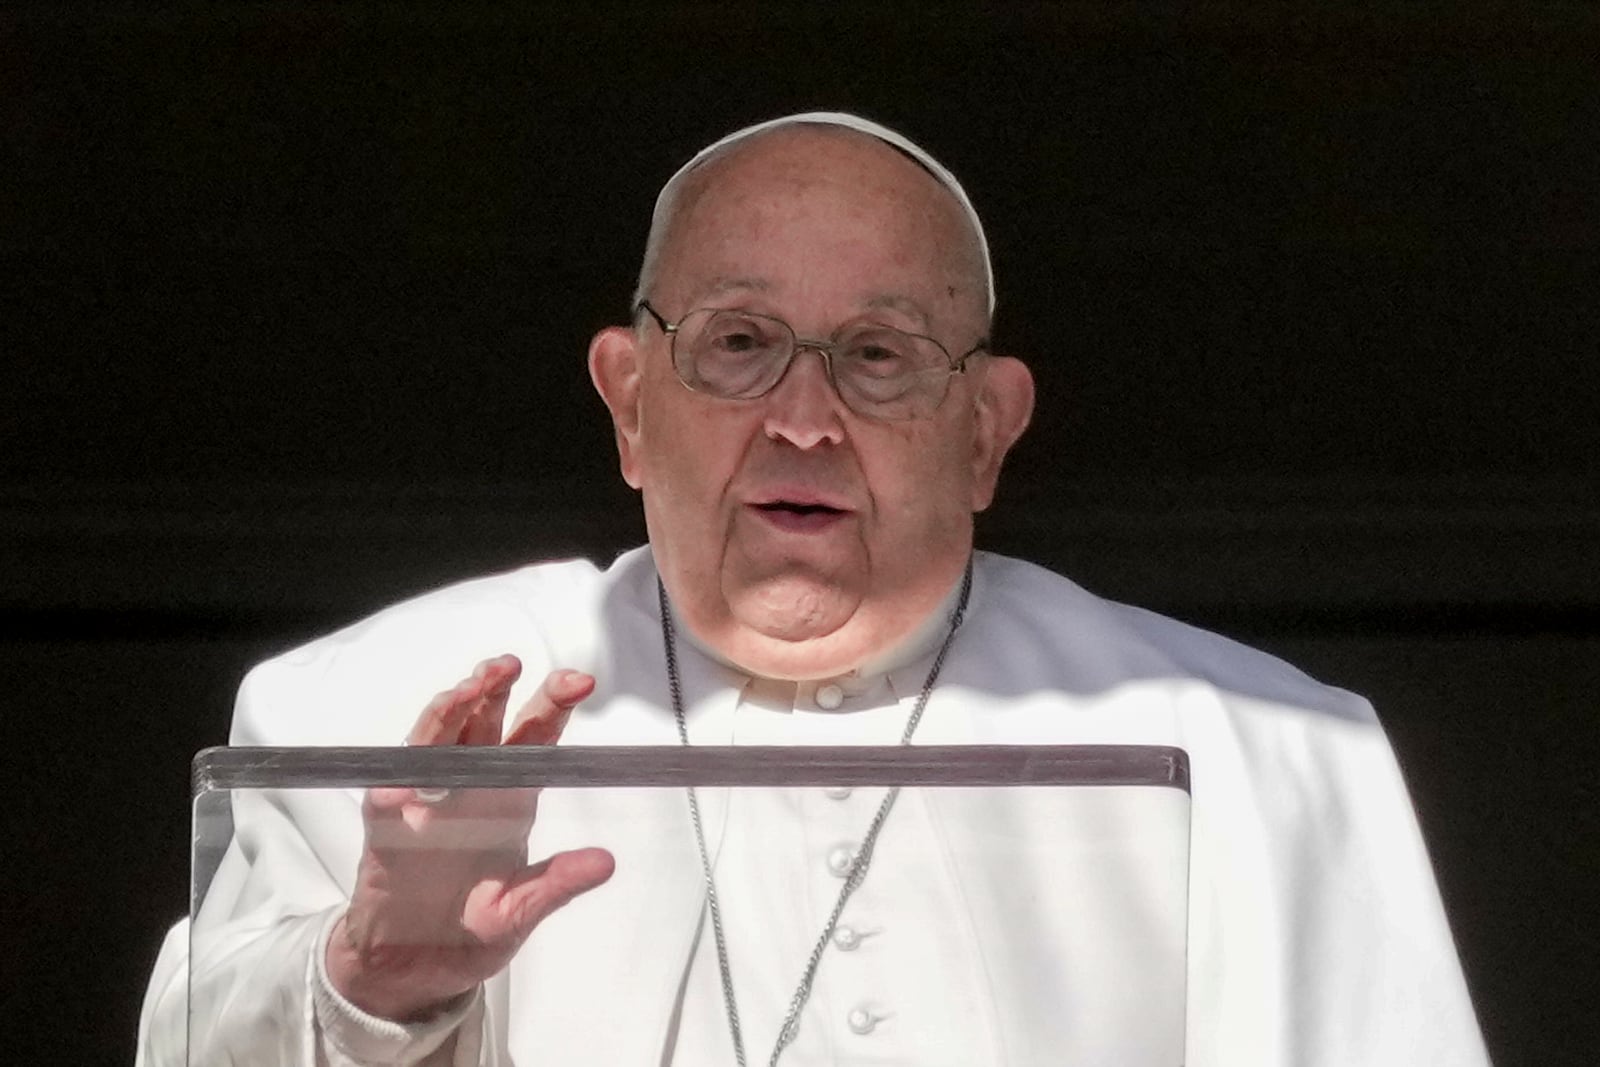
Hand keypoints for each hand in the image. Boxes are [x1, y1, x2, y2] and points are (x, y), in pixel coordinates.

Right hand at [326, 655, 615, 1020]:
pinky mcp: (385, 822)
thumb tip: (605, 862)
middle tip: (511, 665)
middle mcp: (468, 783)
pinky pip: (389, 789)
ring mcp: (424, 796)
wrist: (413, 966)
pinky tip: (411, 776)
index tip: (579, 681)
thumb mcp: (519, 910)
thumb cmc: (471, 929)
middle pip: (484, 720)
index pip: (534, 737)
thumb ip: (556, 884)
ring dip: (449, 710)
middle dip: (496, 687)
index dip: (553, 704)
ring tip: (467, 690)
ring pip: (436, 736)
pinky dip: (399, 777)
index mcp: (509, 794)